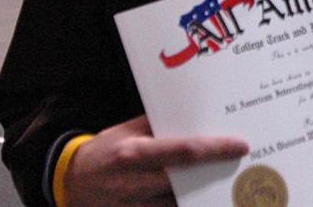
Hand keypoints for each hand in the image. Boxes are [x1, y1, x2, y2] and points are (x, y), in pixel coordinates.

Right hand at [64, 115, 247, 206]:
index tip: (240, 146)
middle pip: (187, 182)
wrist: (68, 182)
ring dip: (204, 198)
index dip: (215, 150)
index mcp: (136, 153)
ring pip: (178, 206)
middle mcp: (135, 182)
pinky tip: (203, 200)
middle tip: (245, 169)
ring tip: (229, 188)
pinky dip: (183, 206)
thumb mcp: (129, 130)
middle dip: (216, 176)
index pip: (184, 151)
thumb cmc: (105, 150)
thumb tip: (192, 113)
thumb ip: (159, 123)